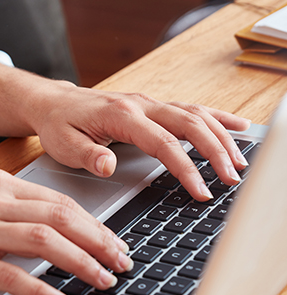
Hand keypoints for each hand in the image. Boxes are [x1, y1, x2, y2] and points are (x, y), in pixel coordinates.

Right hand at [0, 169, 131, 294]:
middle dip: (98, 241)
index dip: (94, 224)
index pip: (61, 201)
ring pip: (44, 242)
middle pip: (60, 218)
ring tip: (103, 280)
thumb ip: (22, 214)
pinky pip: (12, 275)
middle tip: (120, 262)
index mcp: (1, 185)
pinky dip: (42, 290)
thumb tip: (66, 234)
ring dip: (81, 263)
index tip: (114, 242)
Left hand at [28, 81, 249, 200]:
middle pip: (189, 124)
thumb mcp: (64, 145)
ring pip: (195, 114)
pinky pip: (189, 109)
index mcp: (121, 115)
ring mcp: (148, 103)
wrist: (54, 103)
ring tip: (240, 159)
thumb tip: (108, 166)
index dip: (186, 168)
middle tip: (231, 178)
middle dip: (216, 151)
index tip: (202, 191)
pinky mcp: (151, 107)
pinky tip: (234, 126)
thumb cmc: (59, 124)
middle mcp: (140, 104)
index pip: (163, 144)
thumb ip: (88, 155)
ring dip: (221, 135)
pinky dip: (215, 117)